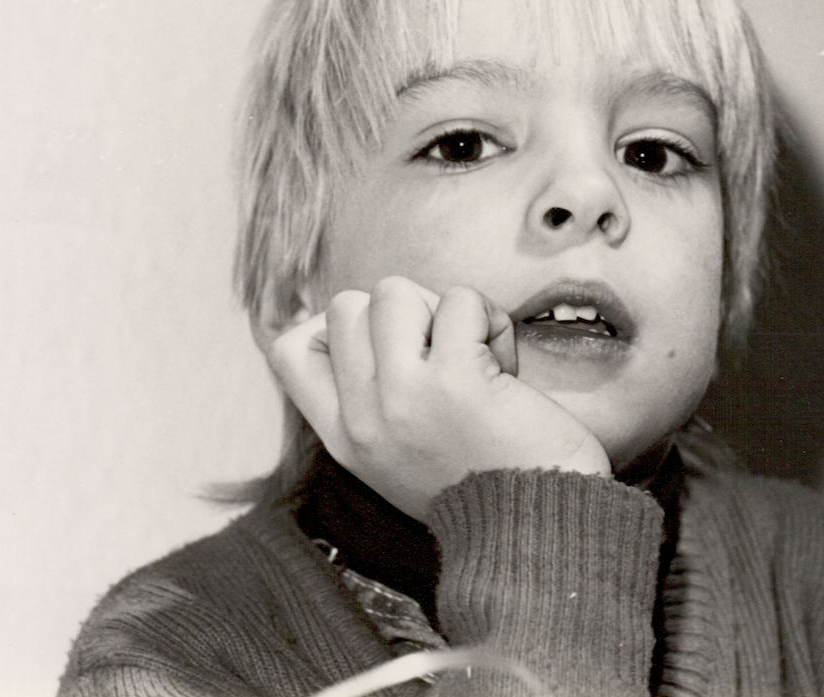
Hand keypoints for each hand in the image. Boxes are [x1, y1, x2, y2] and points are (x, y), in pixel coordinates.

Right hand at [266, 276, 611, 520]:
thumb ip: (374, 405)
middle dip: (400, 311)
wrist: (535, 531)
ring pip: (393, 292)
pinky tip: (504, 362)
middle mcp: (364, 418)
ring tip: (472, 353)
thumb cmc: (485, 488)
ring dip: (442, 309)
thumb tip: (370, 324)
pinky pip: (460, 302)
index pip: (288, 351)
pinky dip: (489, 318)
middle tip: (440, 351)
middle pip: (345, 307)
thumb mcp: (398, 459)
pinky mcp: (457, 379)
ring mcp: (405, 396)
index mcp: (345, 439)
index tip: (382, 343)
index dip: (330, 326)